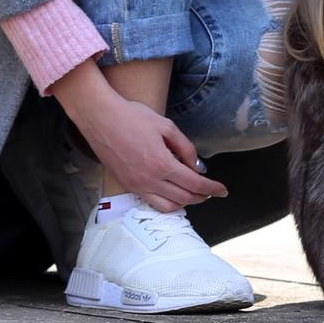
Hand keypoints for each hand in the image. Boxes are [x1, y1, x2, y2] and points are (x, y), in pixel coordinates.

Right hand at [54, 70, 224, 210]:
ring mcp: (137, 186)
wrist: (100, 117)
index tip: (223, 190)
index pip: (195, 184)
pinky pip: (152, 203)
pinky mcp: (128, 186)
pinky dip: (168, 204)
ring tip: (195, 194)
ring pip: (169, 206)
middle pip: (185, 198)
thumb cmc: (132, 117)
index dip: (213, 188)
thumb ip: (186, 148)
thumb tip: (198, 167)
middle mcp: (149, 180)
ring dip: (186, 202)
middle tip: (212, 191)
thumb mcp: (166, 126)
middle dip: (203, 196)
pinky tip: (174, 194)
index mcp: (162, 163)